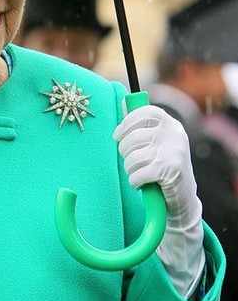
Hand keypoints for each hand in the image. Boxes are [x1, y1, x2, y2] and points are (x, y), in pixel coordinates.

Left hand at [113, 104, 204, 296]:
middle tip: (131, 162)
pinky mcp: (170, 170)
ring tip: (138, 173)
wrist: (183, 198)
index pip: (142, 112)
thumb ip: (142, 124)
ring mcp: (173, 151)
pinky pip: (137, 174)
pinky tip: (140, 184)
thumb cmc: (164, 165)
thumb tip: (123, 102)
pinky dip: (134, 182)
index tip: (117, 136)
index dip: (125, 124)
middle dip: (124, 153)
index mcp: (170, 123)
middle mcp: (173, 134)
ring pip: (132, 158)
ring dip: (130, 169)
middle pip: (132, 138)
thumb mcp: (157, 141)